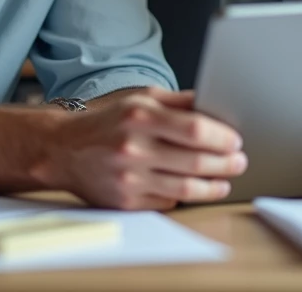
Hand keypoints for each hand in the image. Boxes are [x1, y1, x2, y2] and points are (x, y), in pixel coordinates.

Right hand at [37, 87, 246, 209]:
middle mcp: (134, 148)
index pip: (196, 129)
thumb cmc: (105, 120)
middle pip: (196, 160)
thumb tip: (215, 105)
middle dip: (225, 163)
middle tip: (239, 162)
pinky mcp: (125, 202)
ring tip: (224, 181)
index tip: (236, 141)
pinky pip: (167, 202)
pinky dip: (185, 197)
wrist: (62, 148)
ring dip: (213, 186)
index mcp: (141, 116)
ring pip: (186, 188)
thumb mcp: (140, 98)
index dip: (222, 137)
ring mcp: (129, 178)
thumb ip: (179, 101)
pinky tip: (195, 189)